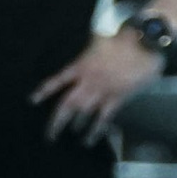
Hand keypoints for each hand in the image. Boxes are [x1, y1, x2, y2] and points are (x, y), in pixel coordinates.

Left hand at [32, 27, 165, 143]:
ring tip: (71, 132)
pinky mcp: (116, 98)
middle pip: (67, 104)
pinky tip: (89, 140)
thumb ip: (91, 47)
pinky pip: (102, 118)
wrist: (144, 43)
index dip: (45, 91)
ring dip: (75, 124)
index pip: (59, 80)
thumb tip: (88, 46)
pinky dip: (95, 130)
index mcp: (82, 65)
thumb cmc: (123, 37)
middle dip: (57, 121)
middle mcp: (87, 81)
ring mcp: (101, 91)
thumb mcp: (100, 39)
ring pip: (83, 113)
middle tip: (49, 136)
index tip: (32, 101)